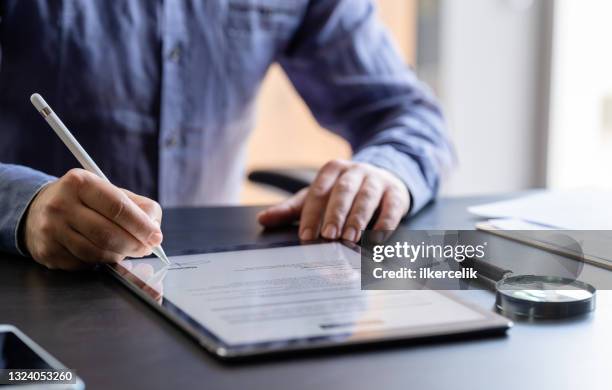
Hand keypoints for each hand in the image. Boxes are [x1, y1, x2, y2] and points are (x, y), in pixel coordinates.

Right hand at [23, 169, 162, 269]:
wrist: (38, 209)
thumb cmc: (84, 201)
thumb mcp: (107, 191)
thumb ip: (136, 206)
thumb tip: (154, 230)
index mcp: (80, 182)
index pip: (118, 207)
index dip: (142, 226)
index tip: (156, 237)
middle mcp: (61, 204)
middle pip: (108, 233)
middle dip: (134, 245)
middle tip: (146, 248)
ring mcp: (51, 229)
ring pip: (97, 252)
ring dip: (119, 255)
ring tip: (126, 249)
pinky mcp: (48, 251)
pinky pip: (84, 264)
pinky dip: (101, 261)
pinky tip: (103, 252)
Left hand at [258, 159, 409, 241]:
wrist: (382, 180)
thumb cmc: (344, 194)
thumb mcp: (317, 198)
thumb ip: (291, 209)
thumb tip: (263, 220)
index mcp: (332, 170)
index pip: (318, 192)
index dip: (312, 214)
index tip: (306, 237)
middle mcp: (355, 171)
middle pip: (343, 191)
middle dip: (336, 214)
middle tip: (329, 235)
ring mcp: (377, 180)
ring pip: (367, 197)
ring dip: (359, 218)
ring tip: (351, 238)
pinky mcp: (396, 193)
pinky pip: (392, 207)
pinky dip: (386, 223)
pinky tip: (378, 239)